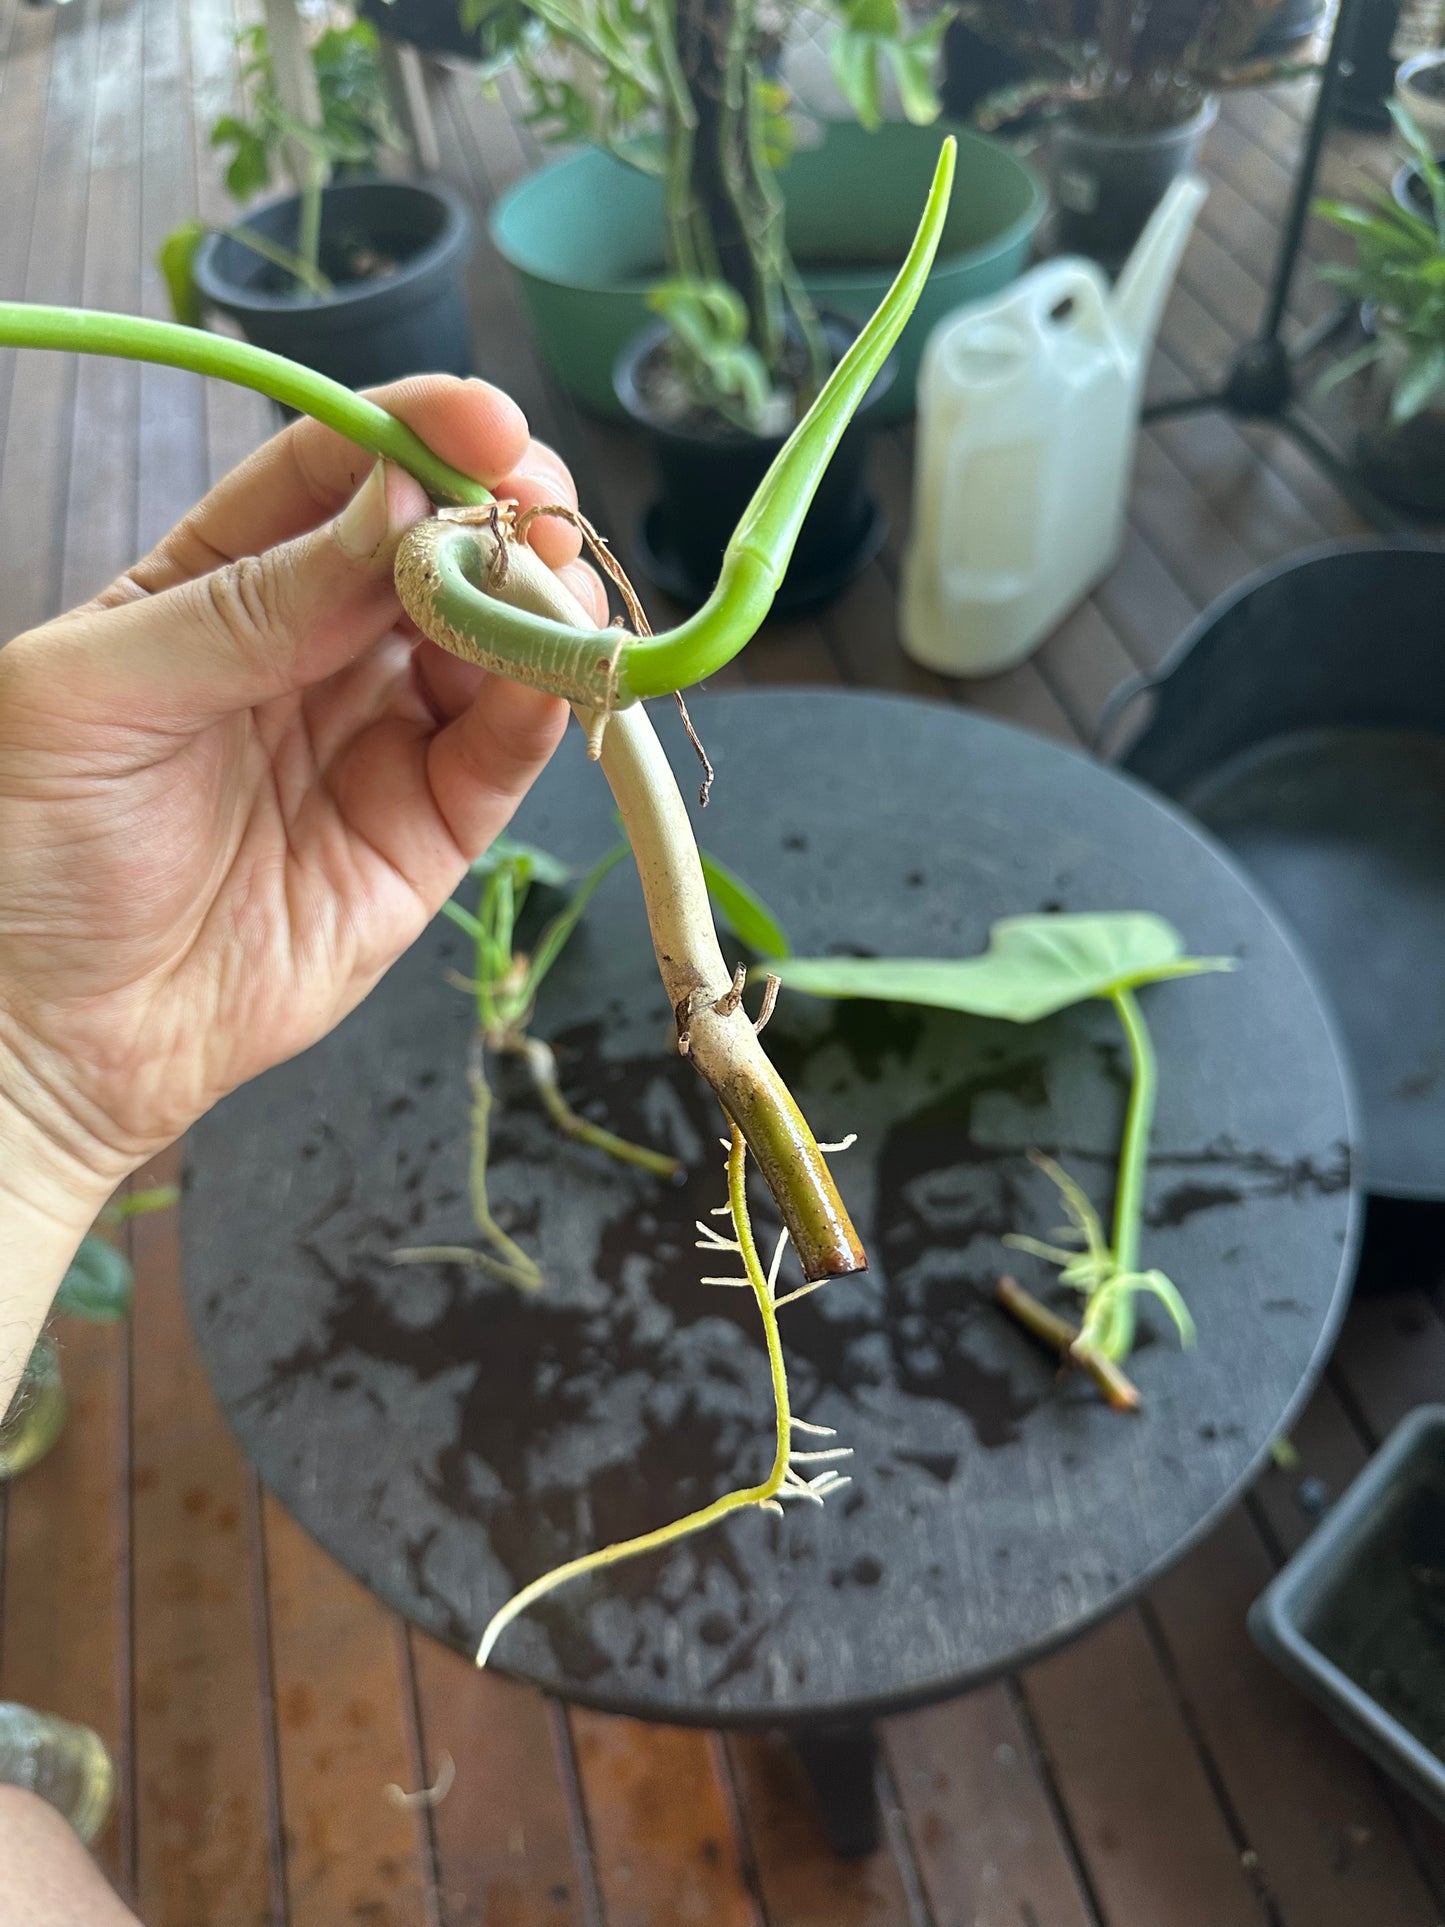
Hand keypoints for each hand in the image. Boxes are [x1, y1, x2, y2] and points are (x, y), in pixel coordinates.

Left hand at [0, 373, 603, 1218]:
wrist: (56, 1035)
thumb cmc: (30, 848)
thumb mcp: (103, 694)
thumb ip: (252, 603)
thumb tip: (394, 506)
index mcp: (219, 582)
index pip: (330, 474)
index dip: (409, 433)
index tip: (480, 421)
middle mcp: (314, 646)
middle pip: (432, 546)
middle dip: (497, 510)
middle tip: (539, 505)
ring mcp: (379, 735)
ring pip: (489, 641)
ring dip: (539, 604)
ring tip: (558, 592)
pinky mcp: (428, 830)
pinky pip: (501, 752)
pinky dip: (542, 708)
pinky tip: (556, 677)